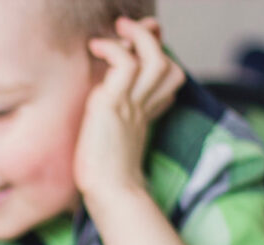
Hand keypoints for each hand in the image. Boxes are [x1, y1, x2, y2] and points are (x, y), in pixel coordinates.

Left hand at [74, 17, 184, 201]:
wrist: (110, 194)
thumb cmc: (105, 179)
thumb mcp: (113, 147)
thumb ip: (115, 128)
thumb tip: (105, 115)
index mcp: (143, 116)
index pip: (166, 80)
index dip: (159, 61)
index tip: (141, 53)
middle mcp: (142, 107)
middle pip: (166, 65)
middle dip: (152, 42)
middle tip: (130, 31)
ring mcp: (131, 104)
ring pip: (153, 58)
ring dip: (137, 37)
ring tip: (118, 30)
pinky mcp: (114, 104)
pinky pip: (124, 64)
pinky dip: (113, 49)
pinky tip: (97, 48)